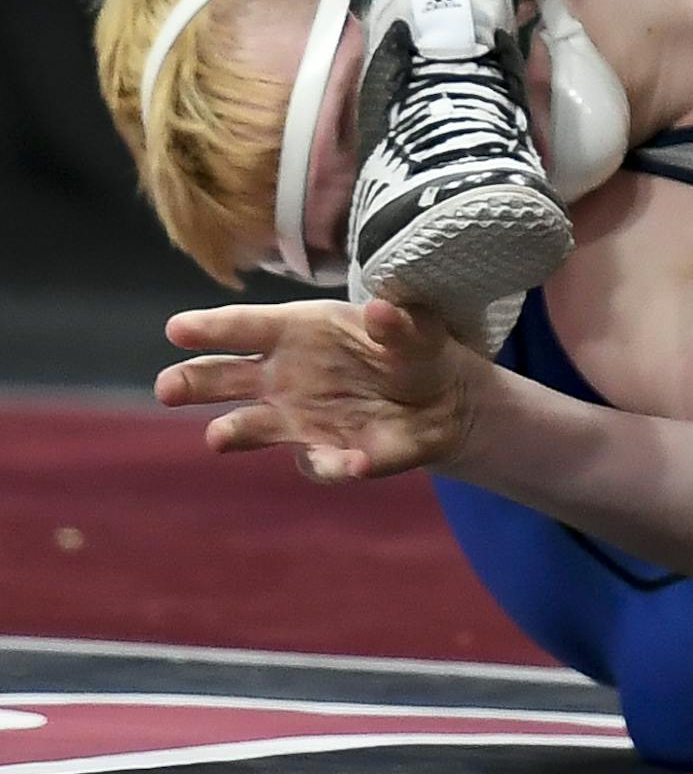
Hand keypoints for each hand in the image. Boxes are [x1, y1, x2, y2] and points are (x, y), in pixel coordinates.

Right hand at [156, 299, 473, 482]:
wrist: (444, 401)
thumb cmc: (414, 349)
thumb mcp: (418, 329)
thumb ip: (401, 322)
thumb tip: (380, 309)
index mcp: (299, 331)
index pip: (246, 327)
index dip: (212, 327)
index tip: (177, 329)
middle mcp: (284, 375)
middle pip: (225, 376)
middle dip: (194, 380)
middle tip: (168, 387)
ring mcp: (297, 417)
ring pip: (248, 426)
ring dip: (231, 432)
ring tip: (217, 437)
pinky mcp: (327, 453)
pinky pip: (319, 462)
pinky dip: (331, 464)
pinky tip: (353, 462)